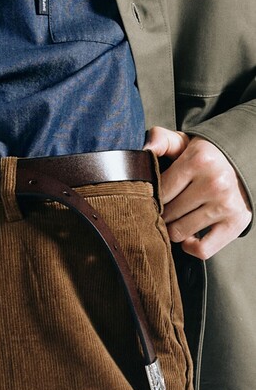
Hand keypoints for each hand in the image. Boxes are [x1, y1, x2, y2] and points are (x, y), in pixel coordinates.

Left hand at [144, 126, 251, 259]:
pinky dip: (191, 246)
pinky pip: (202, 249)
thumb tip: (145, 150)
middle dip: (162, 213)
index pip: (159, 191)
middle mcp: (214, 183)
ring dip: (174, 228)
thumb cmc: (205, 158)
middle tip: (165, 207)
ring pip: (179, 232)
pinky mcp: (236, 223)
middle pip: (167, 214)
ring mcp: (226, 205)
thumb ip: (161, 139)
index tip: (154, 194)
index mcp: (199, 160)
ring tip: (177, 217)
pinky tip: (190, 234)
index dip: (152, 196)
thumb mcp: (184, 143)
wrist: (243, 165)